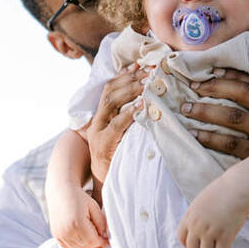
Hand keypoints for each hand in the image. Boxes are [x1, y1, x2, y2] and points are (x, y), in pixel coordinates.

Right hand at [48, 187, 108, 247]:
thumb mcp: (94, 207)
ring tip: (96, 245)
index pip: (93, 241)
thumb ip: (101, 223)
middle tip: (104, 243)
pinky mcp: (56, 235)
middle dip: (96, 246)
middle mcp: (67, 230)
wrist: (61, 191)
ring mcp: (60, 234)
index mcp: (78, 223)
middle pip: (86, 246)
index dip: (102, 242)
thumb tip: (105, 237)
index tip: (108, 241)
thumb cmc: (80, 198)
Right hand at [86, 64, 147, 182]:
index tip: (140, 64)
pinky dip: (129, 113)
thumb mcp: (125, 133)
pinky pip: (116, 125)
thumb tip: (151, 98)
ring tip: (146, 82)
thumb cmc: (121, 157)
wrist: (107, 183)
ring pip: (110, 103)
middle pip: (110, 91)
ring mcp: (98, 132)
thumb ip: (131, 117)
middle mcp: (97, 121)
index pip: (109, 88)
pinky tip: (141, 105)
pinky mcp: (103, 145)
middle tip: (149, 70)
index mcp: (101, 116)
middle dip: (130, 78)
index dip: (124, 75)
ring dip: (130, 90)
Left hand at [177, 176, 248, 247]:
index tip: (194, 245)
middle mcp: (197, 226)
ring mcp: (210, 232)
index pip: (181, 237)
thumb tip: (195, 224)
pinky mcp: (224, 236)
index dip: (188, 244)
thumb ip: (196, 214)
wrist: (236, 189)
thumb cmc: (221, 192)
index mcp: (190, 217)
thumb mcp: (201, 201)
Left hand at [187, 68, 248, 219]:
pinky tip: (196, 135)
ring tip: (187, 109)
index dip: (233, 74)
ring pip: (232, 118)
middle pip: (241, 95)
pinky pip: (231, 145)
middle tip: (193, 86)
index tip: (213, 70)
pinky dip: (211, 138)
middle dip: (215, 88)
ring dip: (207, 112)